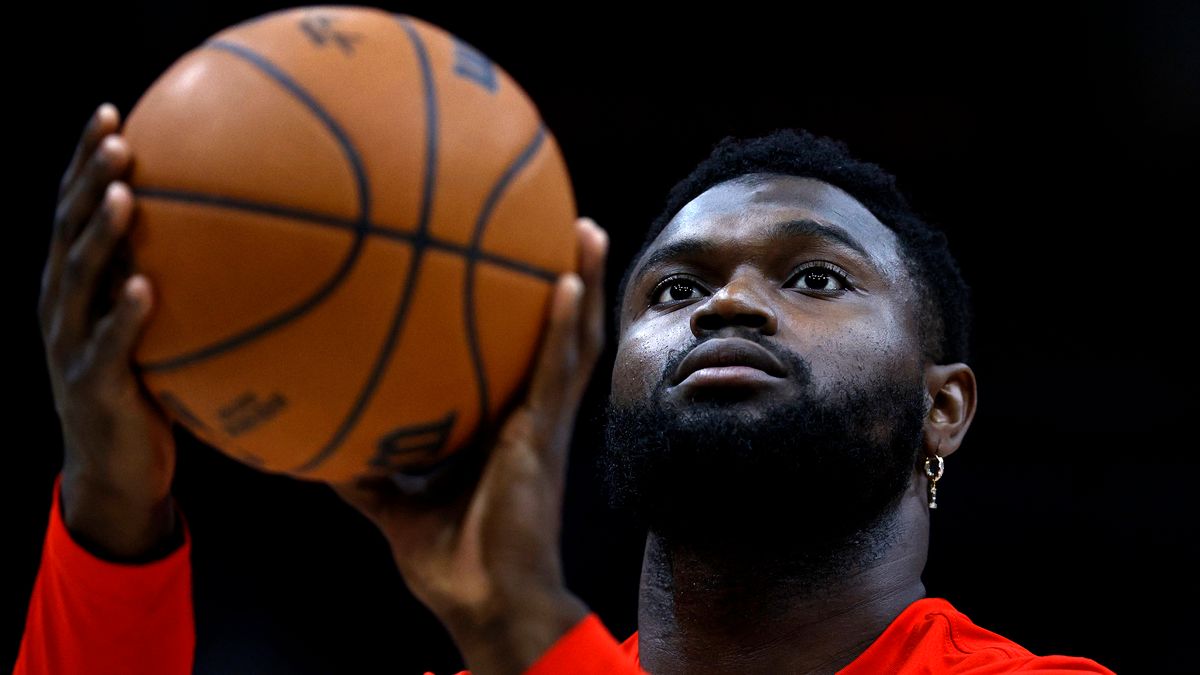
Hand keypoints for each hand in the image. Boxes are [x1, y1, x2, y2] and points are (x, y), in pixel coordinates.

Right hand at [39, 102, 178, 559]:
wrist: (117, 473)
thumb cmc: (149, 391)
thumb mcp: (160, 331)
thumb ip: (180, 284)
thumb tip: (249, 238)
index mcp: (75, 286)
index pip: (73, 210)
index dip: (84, 162)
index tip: (109, 112)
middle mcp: (63, 306)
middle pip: (67, 230)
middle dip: (88, 180)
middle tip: (116, 137)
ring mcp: (72, 345)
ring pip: (77, 279)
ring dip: (100, 234)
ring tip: (123, 194)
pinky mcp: (94, 386)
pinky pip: (110, 346)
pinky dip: (125, 316)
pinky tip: (146, 287)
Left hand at [330, 217, 607, 672]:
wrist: (483, 603)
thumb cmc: (450, 562)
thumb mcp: (393, 508)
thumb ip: (365, 473)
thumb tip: (320, 448)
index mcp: (506, 427)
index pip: (525, 355)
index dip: (534, 309)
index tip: (523, 258)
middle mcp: (532, 415)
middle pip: (561, 333)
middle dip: (570, 277)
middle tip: (566, 223)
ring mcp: (544, 424)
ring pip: (576, 341)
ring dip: (584, 283)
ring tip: (583, 229)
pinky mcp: (544, 437)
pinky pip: (560, 372)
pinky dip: (567, 327)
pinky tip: (569, 284)